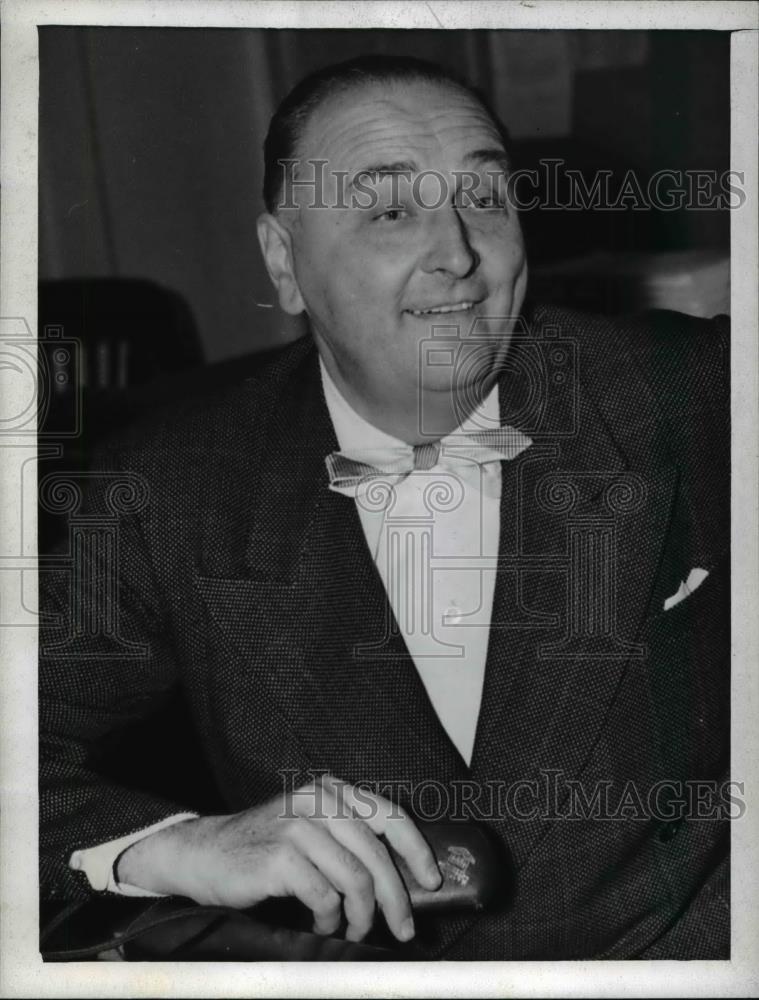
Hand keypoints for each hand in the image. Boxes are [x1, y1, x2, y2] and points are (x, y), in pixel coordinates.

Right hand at [117, 773, 441, 941]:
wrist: (204, 853)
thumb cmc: (266, 848)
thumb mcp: (311, 828)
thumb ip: (348, 839)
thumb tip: (402, 877)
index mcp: (331, 790)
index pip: (389, 815)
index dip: (416, 850)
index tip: (432, 882)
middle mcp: (317, 800)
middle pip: (376, 854)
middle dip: (396, 899)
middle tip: (404, 928)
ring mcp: (297, 825)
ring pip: (355, 879)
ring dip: (361, 915)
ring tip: (354, 930)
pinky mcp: (280, 855)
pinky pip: (324, 896)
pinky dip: (330, 919)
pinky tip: (322, 924)